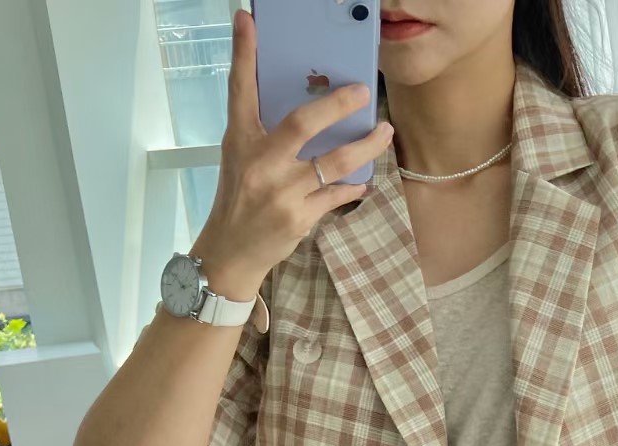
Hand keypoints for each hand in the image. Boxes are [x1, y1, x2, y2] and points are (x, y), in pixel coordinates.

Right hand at [197, 7, 394, 297]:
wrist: (232, 251)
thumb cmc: (239, 197)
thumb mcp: (240, 156)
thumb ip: (263, 128)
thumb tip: (300, 102)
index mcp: (241, 140)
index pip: (240, 89)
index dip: (243, 53)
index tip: (248, 20)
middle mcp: (260, 163)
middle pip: (301, 123)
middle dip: (336, 105)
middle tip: (363, 92)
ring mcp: (281, 192)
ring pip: (333, 163)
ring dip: (365, 147)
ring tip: (385, 132)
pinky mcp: (299, 218)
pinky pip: (336, 195)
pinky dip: (353, 187)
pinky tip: (364, 180)